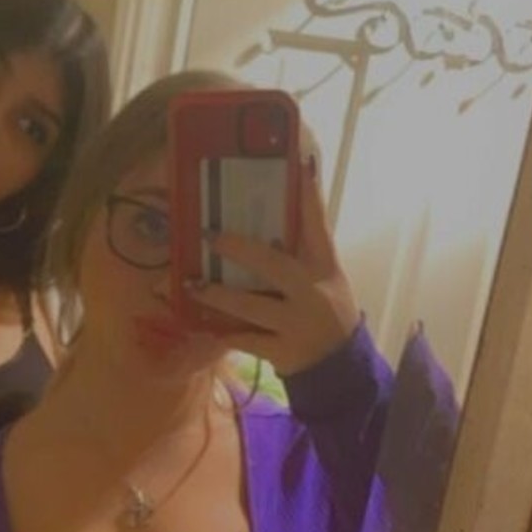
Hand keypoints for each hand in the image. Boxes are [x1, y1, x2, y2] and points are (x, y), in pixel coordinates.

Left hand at [183, 160, 360, 377]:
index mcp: (325, 267)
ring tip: (191, 284)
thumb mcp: (326, 279)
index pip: (317, 224)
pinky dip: (222, 332)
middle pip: (274, 266)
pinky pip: (244, 339)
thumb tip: (278, 210)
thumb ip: (303, 251)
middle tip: (210, 236)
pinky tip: (200, 323)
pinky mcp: (281, 351)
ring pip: (250, 306)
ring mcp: (295, 324)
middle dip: (240, 250)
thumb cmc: (327, 312)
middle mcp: (312, 292)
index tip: (298, 162)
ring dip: (217, 295)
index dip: (307, 194)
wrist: (339, 368)